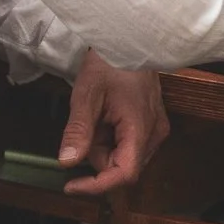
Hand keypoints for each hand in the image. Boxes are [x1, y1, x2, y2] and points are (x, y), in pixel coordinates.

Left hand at [56, 49, 169, 198]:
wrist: (130, 38)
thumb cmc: (111, 62)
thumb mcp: (87, 95)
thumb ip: (78, 131)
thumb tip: (67, 162)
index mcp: (141, 128)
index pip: (124, 174)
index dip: (97, 185)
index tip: (70, 185)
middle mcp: (155, 134)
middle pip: (123, 166)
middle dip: (97, 155)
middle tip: (85, 126)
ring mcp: (156, 128)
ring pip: (124, 156)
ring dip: (104, 145)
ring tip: (97, 114)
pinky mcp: (153, 123)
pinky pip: (129, 144)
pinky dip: (112, 137)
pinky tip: (107, 114)